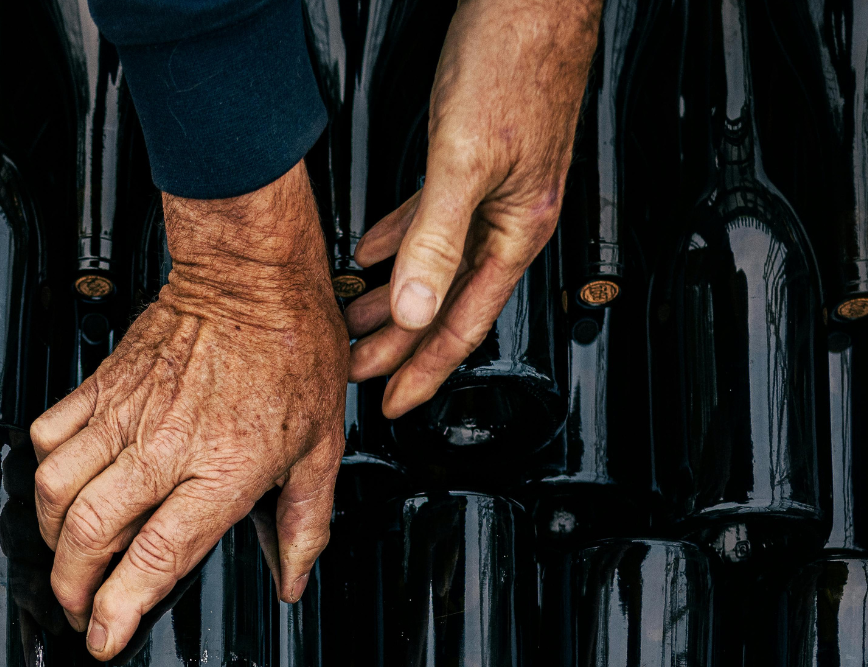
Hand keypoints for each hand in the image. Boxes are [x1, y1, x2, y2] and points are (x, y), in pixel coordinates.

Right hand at [30, 161, 346, 660]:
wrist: (252, 272)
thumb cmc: (292, 346)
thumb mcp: (322, 446)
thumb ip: (305, 522)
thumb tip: (291, 577)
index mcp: (222, 468)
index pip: (156, 556)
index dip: (119, 608)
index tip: (104, 638)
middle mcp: (164, 446)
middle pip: (88, 533)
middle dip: (70, 586)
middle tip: (78, 608)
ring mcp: (125, 414)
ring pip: (55, 488)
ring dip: (52, 535)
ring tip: (68, 555)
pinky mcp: (101, 385)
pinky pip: (49, 435)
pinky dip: (45, 469)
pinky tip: (63, 485)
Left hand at [346, 0, 599, 416]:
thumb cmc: (513, 62)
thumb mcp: (463, 160)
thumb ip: (436, 237)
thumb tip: (413, 307)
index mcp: (515, 229)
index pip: (462, 323)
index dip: (425, 369)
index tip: (393, 404)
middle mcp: (509, 216)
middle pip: (445, 302)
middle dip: (398, 343)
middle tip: (354, 373)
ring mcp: (494, 188)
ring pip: (435, 264)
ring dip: (391, 296)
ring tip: (351, 324)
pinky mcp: (475, 157)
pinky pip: (430, 220)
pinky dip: (398, 241)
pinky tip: (369, 249)